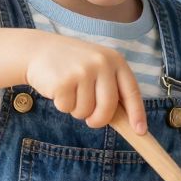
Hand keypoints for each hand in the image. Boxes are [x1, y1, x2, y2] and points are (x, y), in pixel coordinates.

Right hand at [24, 32, 147, 136]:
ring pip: (86, 111)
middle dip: (98, 120)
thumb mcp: (98, 67)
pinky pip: (67, 108)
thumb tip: (128, 121)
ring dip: (77, 109)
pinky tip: (59, 88)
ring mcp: (82, 71)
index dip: (137, 113)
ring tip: (71, 90)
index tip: (140, 130)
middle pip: (108, 108)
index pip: (131, 91)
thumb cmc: (73, 64)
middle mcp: (101, 63)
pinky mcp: (63, 81)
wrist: (39, 49)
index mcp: (115, 60)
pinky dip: (62, 105)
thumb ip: (112, 87)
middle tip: (90, 120)